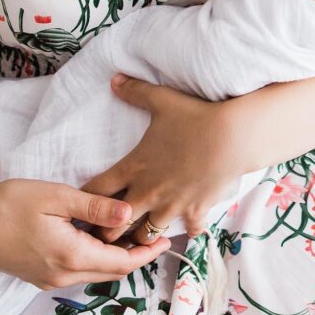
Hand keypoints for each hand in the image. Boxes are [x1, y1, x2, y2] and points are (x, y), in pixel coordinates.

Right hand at [0, 178, 169, 289]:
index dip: (147, 252)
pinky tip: (103, 238)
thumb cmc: (9, 203)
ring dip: (118, 257)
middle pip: (112, 271)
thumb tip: (129, 211)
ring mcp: (50, 279)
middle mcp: (62, 275)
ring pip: (96, 272)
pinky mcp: (40, 275)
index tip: (165, 238)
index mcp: (71, 256)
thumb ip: (95, 206)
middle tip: (156, 234)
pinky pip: (79, 270)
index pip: (121, 263)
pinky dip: (97, 257)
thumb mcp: (56, 196)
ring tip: (135, 233)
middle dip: (137, 255)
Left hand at [82, 74, 245, 245]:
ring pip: (145, 236)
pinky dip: (186, 229)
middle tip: (105, 227)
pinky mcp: (195, 211)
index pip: (94, 193)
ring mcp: (172, 206)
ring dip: (141, 234)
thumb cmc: (195, 118)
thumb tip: (114, 79)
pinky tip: (188, 222)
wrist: (232, 137)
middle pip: (113, 226)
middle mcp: (148, 193)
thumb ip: (135, 91)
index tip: (82, 203)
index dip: (84, 201)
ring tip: (140, 232)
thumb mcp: (162, 100)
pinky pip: (187, 231)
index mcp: (133, 168)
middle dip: (105, 230)